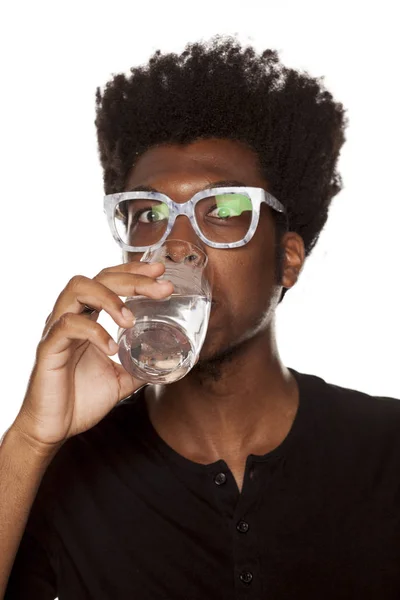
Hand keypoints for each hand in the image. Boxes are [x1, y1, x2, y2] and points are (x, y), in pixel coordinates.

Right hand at [12, 261, 173, 453]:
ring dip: (110, 298)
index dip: (133, 271)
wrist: (54, 429)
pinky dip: (94, 332)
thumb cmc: (82, 400)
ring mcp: (58, 329)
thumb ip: (143, 365)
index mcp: (88, 318)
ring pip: (78, 289)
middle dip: (133, 279)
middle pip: (99, 278)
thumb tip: (174, 360)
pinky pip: (68, 325)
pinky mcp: (48, 347)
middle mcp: (72, 316)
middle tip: (161, 289)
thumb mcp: (122, 379)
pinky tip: (112, 348)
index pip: (108, 280)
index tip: (160, 271)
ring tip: (131, 320)